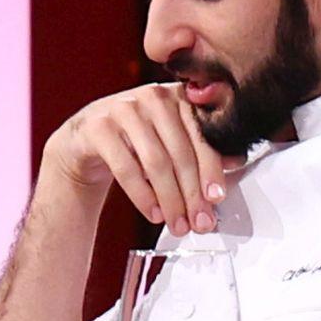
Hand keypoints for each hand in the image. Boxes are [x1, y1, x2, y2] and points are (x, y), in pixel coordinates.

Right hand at [39, 84, 228, 233]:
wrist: (85, 142)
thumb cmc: (136, 143)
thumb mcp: (171, 144)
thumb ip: (202, 151)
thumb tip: (235, 163)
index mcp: (179, 96)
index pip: (202, 136)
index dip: (212, 170)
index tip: (217, 198)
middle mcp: (153, 96)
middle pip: (181, 152)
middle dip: (192, 194)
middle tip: (199, 222)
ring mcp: (124, 108)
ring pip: (156, 162)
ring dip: (170, 200)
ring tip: (177, 224)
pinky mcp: (99, 126)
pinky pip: (126, 167)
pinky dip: (142, 196)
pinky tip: (153, 214)